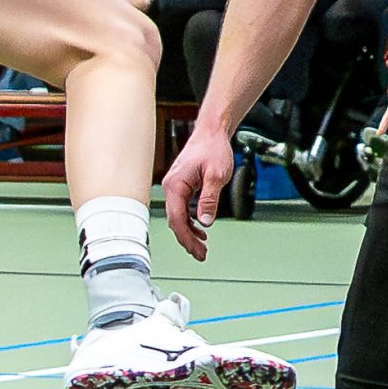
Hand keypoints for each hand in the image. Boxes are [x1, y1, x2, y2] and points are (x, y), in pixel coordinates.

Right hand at [162, 121, 235, 261]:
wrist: (211, 132)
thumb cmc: (213, 149)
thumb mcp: (216, 175)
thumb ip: (209, 199)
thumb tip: (205, 222)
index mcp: (175, 185)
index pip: (176, 219)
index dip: (186, 238)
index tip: (198, 251)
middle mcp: (171, 187)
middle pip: (175, 221)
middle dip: (187, 240)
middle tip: (201, 255)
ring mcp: (175, 187)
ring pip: (178, 217)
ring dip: (189, 233)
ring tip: (202, 247)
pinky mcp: (181, 186)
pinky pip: (182, 209)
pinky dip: (190, 222)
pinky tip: (200, 229)